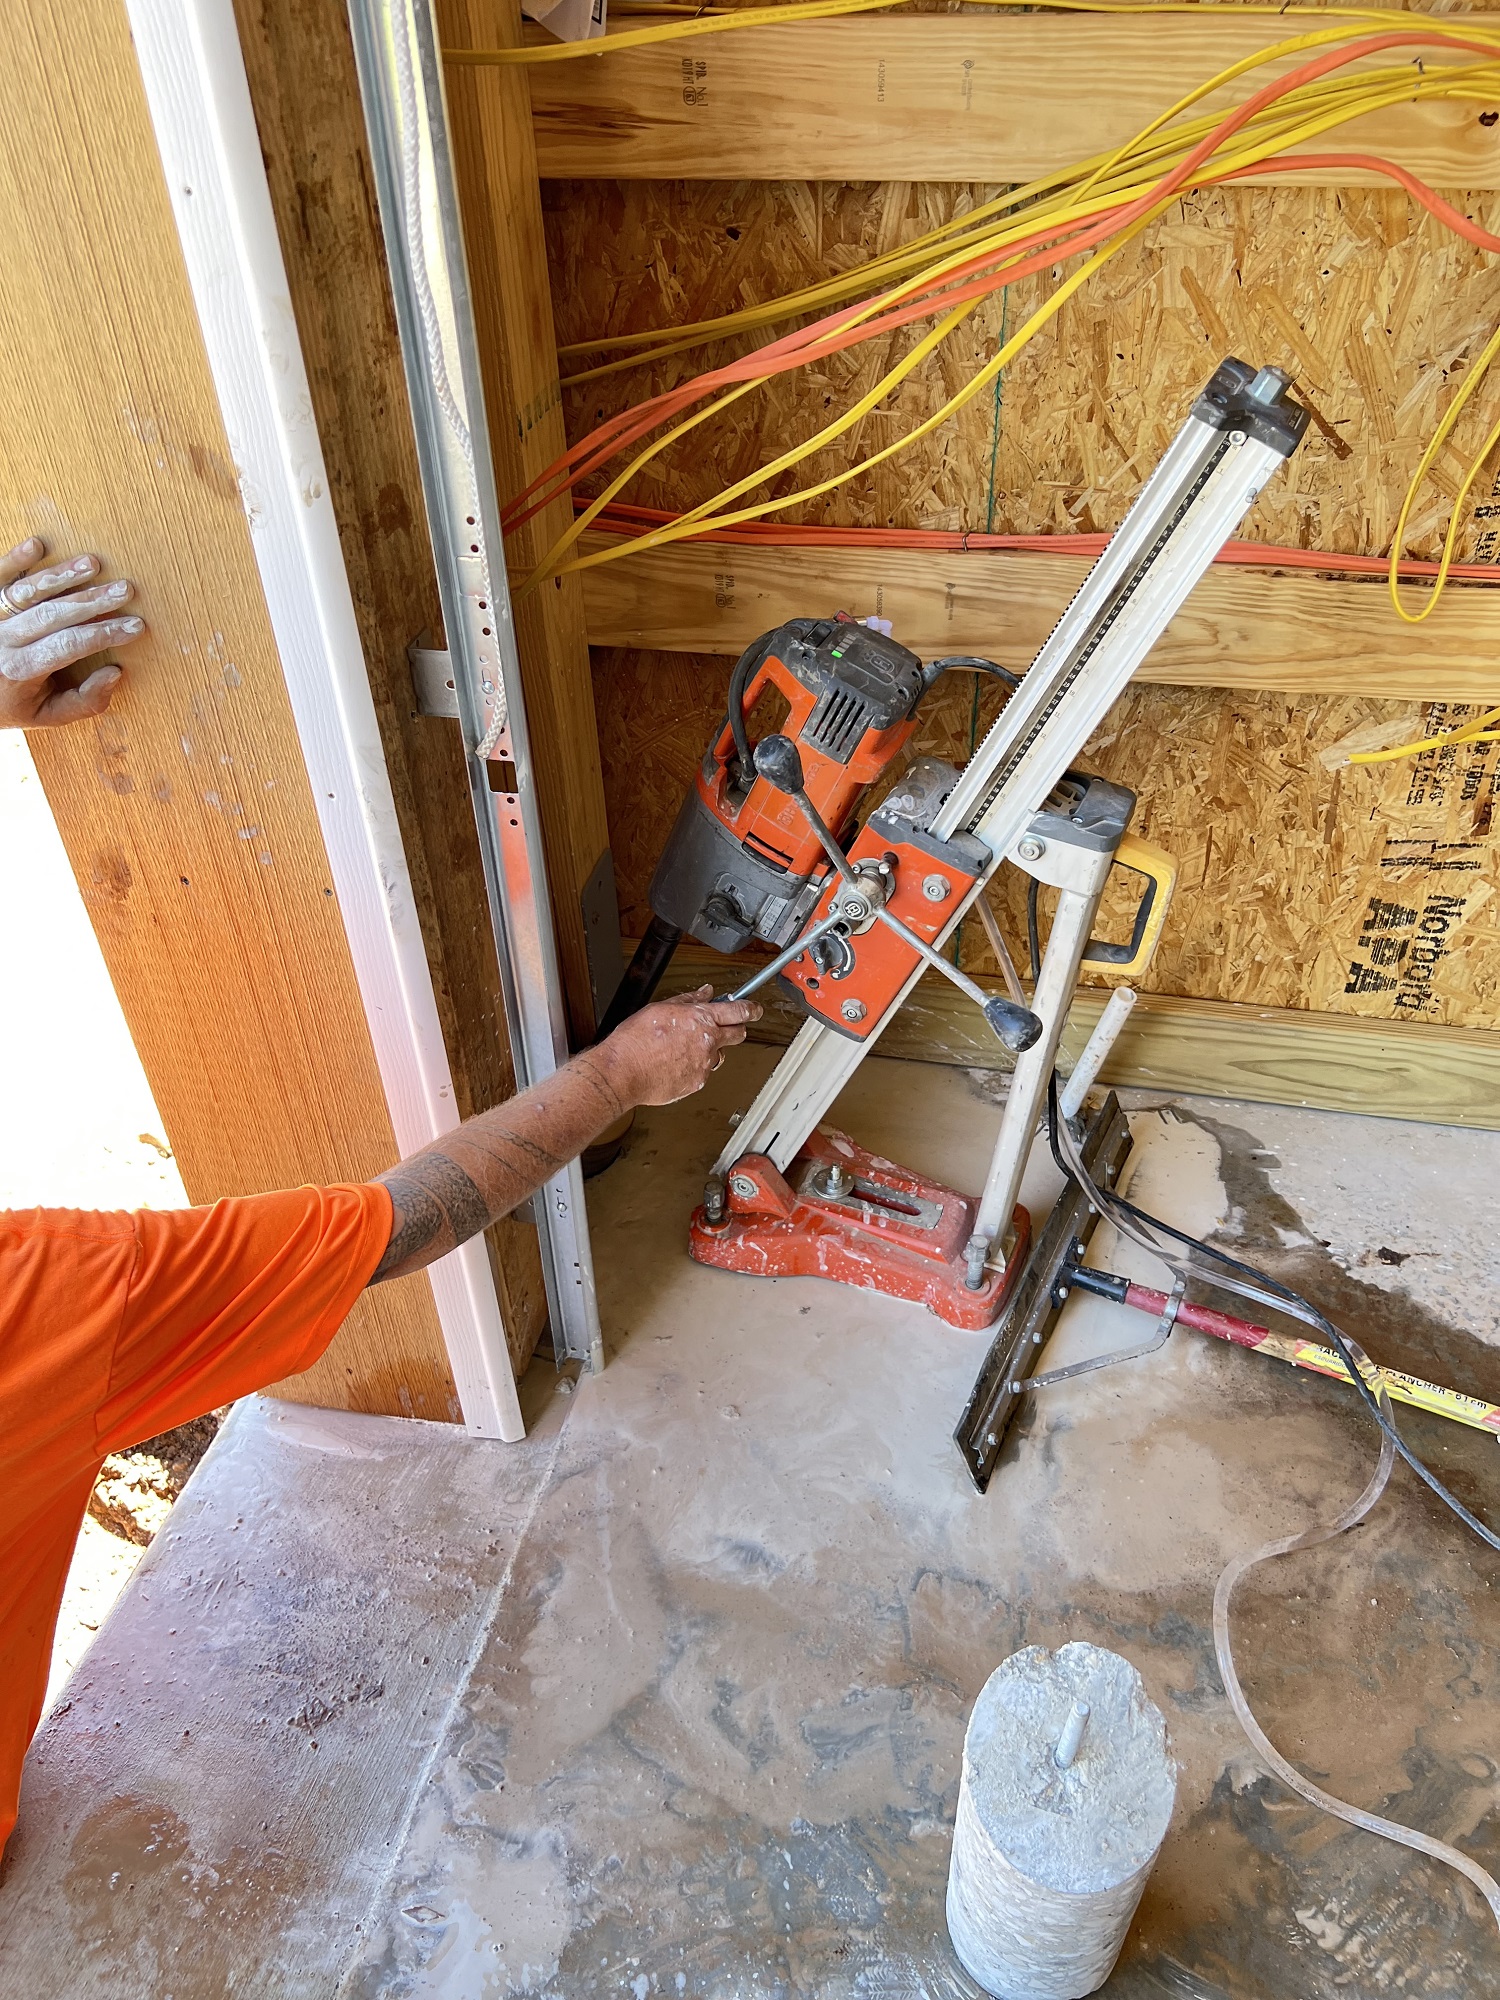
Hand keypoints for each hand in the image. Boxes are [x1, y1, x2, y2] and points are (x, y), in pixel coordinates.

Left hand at [0, 537, 145, 728]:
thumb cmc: (9, 703)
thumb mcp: (46, 715)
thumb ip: (84, 701)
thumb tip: (116, 673)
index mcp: (20, 669)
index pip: (70, 645)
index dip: (105, 634)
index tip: (135, 626)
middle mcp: (2, 640)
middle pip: (53, 614)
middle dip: (93, 600)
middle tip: (126, 589)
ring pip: (28, 591)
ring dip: (61, 575)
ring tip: (93, 564)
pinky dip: (15, 559)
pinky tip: (38, 546)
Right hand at [599, 985, 762, 1105]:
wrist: (623, 1072)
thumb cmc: (635, 1041)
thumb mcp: (660, 1008)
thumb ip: (688, 999)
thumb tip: (704, 992)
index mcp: (700, 1019)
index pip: (738, 1011)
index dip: (750, 1009)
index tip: (754, 1009)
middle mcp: (708, 1043)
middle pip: (738, 1034)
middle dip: (735, 1029)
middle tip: (726, 1027)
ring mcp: (704, 1065)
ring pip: (719, 1055)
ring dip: (710, 1050)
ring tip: (685, 1048)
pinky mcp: (697, 1083)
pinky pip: (703, 1072)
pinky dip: (695, 1066)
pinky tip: (676, 1062)